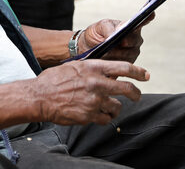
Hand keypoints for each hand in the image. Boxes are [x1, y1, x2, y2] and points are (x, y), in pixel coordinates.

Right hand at [32, 59, 147, 125]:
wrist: (39, 97)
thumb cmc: (54, 80)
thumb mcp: (74, 66)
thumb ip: (91, 68)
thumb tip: (106, 70)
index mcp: (93, 68)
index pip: (123, 67)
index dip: (138, 71)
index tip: (145, 75)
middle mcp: (96, 83)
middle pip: (127, 89)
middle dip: (136, 93)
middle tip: (137, 96)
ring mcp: (94, 101)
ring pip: (117, 107)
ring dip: (114, 107)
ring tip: (107, 107)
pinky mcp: (90, 116)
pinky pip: (106, 118)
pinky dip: (104, 117)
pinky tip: (97, 114)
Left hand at [80, 14, 154, 63]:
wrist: (89, 48)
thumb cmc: (96, 34)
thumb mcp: (99, 27)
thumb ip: (108, 28)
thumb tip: (114, 34)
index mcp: (131, 26)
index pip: (143, 21)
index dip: (148, 18)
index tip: (151, 13)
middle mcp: (135, 39)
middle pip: (133, 41)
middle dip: (120, 43)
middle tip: (108, 44)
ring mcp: (133, 52)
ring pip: (128, 55)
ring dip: (115, 54)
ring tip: (103, 52)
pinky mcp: (128, 65)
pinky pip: (124, 65)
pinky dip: (114, 62)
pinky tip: (106, 59)